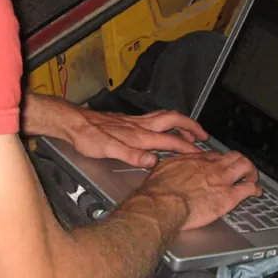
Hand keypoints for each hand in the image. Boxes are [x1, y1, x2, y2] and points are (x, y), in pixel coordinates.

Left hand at [66, 107, 209, 167]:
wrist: (74, 123)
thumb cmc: (89, 137)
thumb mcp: (108, 150)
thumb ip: (132, 155)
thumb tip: (153, 161)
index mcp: (139, 135)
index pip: (170, 141)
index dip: (187, 148)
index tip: (201, 155)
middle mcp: (140, 125)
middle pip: (173, 120)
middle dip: (191, 127)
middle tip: (203, 136)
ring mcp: (135, 121)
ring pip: (165, 116)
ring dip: (181, 123)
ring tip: (190, 131)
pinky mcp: (129, 120)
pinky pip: (155, 117)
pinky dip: (167, 121)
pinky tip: (163, 128)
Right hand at [139, 151, 259, 230]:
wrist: (162, 204)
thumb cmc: (157, 191)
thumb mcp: (162, 170)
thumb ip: (173, 166)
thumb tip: (172, 167)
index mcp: (196, 160)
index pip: (215, 155)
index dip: (220, 160)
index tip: (221, 165)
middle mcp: (212, 167)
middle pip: (234, 156)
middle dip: (240, 161)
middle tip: (242, 168)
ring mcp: (222, 179)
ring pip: (246, 166)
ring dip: (251, 171)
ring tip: (252, 177)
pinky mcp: (229, 196)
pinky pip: (249, 188)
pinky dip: (256, 189)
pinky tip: (256, 192)